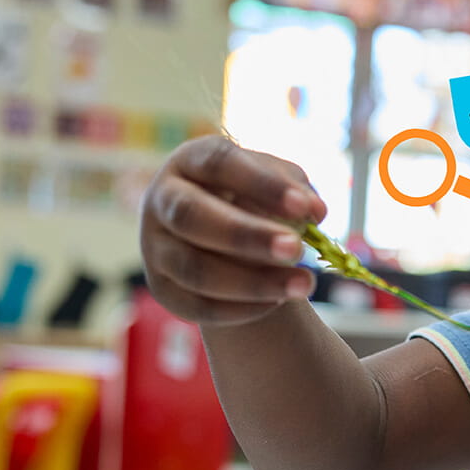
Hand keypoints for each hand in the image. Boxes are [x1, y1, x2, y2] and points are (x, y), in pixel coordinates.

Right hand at [140, 136, 328, 326]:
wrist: (218, 234)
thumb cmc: (251, 196)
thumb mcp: (273, 181)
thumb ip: (296, 189)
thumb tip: (315, 211)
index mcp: (190, 161)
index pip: (219, 164)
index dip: (262, 184)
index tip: (304, 206)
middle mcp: (162, 200)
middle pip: (192, 216)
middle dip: (247, 236)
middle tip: (297, 250)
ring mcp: (154, 246)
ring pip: (194, 269)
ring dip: (253, 282)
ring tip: (303, 284)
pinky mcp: (161, 288)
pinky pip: (197, 306)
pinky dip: (241, 308)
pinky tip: (278, 302)